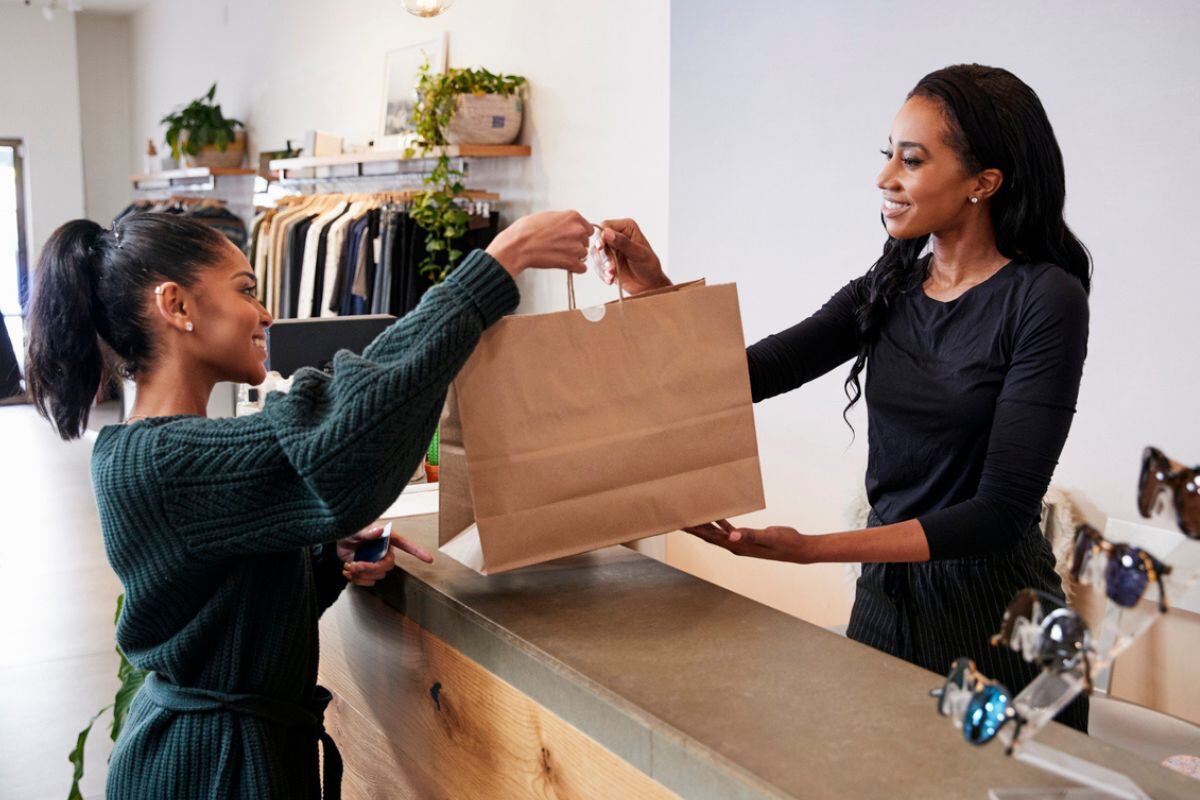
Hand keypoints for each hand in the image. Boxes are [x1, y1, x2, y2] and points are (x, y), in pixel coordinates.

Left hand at [335, 525, 433, 586]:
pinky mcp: (368, 570)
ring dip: (362, 574)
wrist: (338, 541)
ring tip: (350, 566)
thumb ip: (368, 532)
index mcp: (387, 539)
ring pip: (378, 576)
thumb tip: (380, 531)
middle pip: (388, 566)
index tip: (430, 559)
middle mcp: (384, 551)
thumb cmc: (349, 530)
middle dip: (371, 568)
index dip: (418, 552)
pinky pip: (368, 582)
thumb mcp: (357, 530)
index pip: (406, 545)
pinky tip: (348, 571)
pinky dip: (356, 580)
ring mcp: (377, 561)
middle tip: (356, 565)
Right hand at [485, 210, 590, 278]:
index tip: (571, 237)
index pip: (587, 228)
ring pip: (583, 254)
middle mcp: (577, 230)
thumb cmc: (527, 230)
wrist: (518, 245)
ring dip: (574, 256)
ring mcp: (576, 247)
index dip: (579, 234)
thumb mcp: (548, 216)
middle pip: (586, 241)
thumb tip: (567, 226)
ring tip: (558, 254)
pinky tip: (565, 264)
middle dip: (575, 244)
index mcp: (573, 217)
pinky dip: (575, 268)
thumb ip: (563, 221)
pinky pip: (582, 268)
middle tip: (560, 246)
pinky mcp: (571, 262)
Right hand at [598, 218, 670, 294]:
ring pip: (595, 254)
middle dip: (603, 255)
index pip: (606, 226)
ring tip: (612, 274)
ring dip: (602, 266)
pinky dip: (602, 273)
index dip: (601, 236)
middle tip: (610, 267)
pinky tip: (611, 279)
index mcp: (626, 228)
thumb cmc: (649, 266)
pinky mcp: (606, 262)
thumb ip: (623, 243)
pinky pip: (597, 266)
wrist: (649, 285)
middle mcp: (616, 236)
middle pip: (598, 240)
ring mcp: (610, 250)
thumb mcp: (638, 254)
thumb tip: (607, 233)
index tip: (601, 247)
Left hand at [681, 520, 809, 562]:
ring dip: (704, 526)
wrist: (798, 549)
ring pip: (717, 533)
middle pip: (708, 536)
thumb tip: (732, 536)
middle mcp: (736, 546)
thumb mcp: (768, 537)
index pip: (711, 537)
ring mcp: (741, 543)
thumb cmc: (785, 543)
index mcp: (738, 546)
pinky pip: (729, 530)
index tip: (681, 524)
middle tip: (677, 518)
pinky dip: (721, 523)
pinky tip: (718, 517)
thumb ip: (751, 536)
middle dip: (693, 528)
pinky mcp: (747, 539)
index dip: (695, 531)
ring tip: (691, 517)